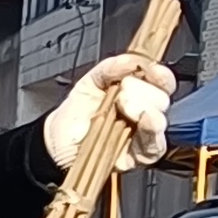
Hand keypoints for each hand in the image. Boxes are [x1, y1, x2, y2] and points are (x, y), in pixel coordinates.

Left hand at [44, 53, 172, 170]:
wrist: (56, 142)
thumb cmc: (75, 114)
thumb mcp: (90, 82)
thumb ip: (111, 68)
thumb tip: (132, 60)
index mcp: (137, 94)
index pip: (162, 83)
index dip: (161, 76)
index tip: (152, 70)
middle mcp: (144, 114)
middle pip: (162, 99)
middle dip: (144, 90)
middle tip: (122, 91)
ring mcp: (141, 137)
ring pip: (159, 120)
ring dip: (145, 107)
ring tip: (122, 104)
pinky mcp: (136, 157)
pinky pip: (154, 146)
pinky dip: (151, 130)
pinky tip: (143, 119)